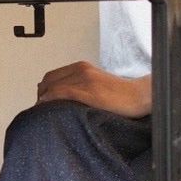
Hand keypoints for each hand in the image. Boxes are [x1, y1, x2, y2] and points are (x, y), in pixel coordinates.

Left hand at [36, 61, 151, 117]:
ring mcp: (85, 79)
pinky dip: (51, 100)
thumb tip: (61, 98)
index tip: (44, 103)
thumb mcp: (96, 83)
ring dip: (44, 100)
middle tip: (43, 110)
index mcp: (81, 66)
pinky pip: (62, 93)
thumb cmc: (119, 94)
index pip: (51, 76)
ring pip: (53, 87)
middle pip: (48, 81)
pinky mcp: (90, 91)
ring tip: (44, 113)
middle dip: (41, 95)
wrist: (138, 96)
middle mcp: (81, 69)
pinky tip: (49, 108)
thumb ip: (80, 85)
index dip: (44, 90)